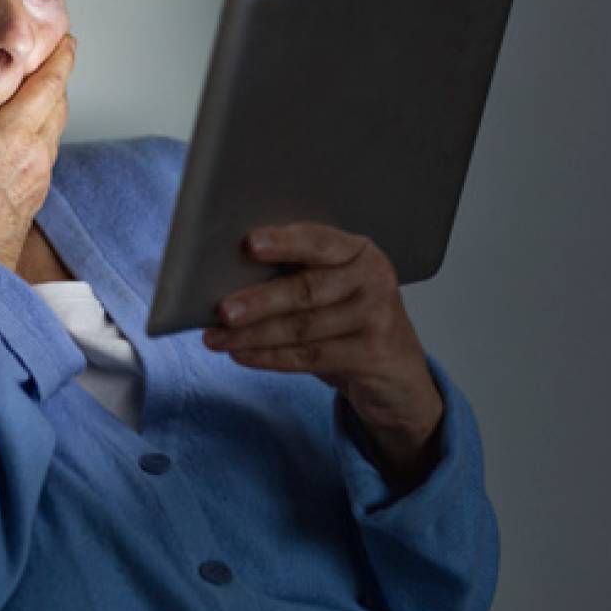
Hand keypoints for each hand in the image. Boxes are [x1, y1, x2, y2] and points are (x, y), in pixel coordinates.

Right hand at [0, 36, 75, 271]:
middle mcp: (35, 154)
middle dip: (55, 75)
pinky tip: (17, 128)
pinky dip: (41, 127)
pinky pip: (46, 148)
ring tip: (30, 84)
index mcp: (13, 137)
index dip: (60, 57)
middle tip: (44, 52)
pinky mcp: (35, 192)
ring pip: (55, 126)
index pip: (49, 85)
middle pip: (59, 102)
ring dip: (49, 102)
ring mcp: (39, 175)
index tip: (64, 37)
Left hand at [201, 223, 444, 450]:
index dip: (283, 243)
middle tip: (223, 309)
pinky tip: (242, 356)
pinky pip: (310, 357)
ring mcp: (376, 318)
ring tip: (216, 338)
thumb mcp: (329, 287)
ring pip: (304, 327)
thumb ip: (293, 273)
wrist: (394, 369)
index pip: (318, 241)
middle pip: (308, 289)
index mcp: (357, 250)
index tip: (250, 244)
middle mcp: (372, 279)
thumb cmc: (346, 319)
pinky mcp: (372, 355)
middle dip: (260, 300)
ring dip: (254, 335)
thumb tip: (224, 273)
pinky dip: (270, 357)